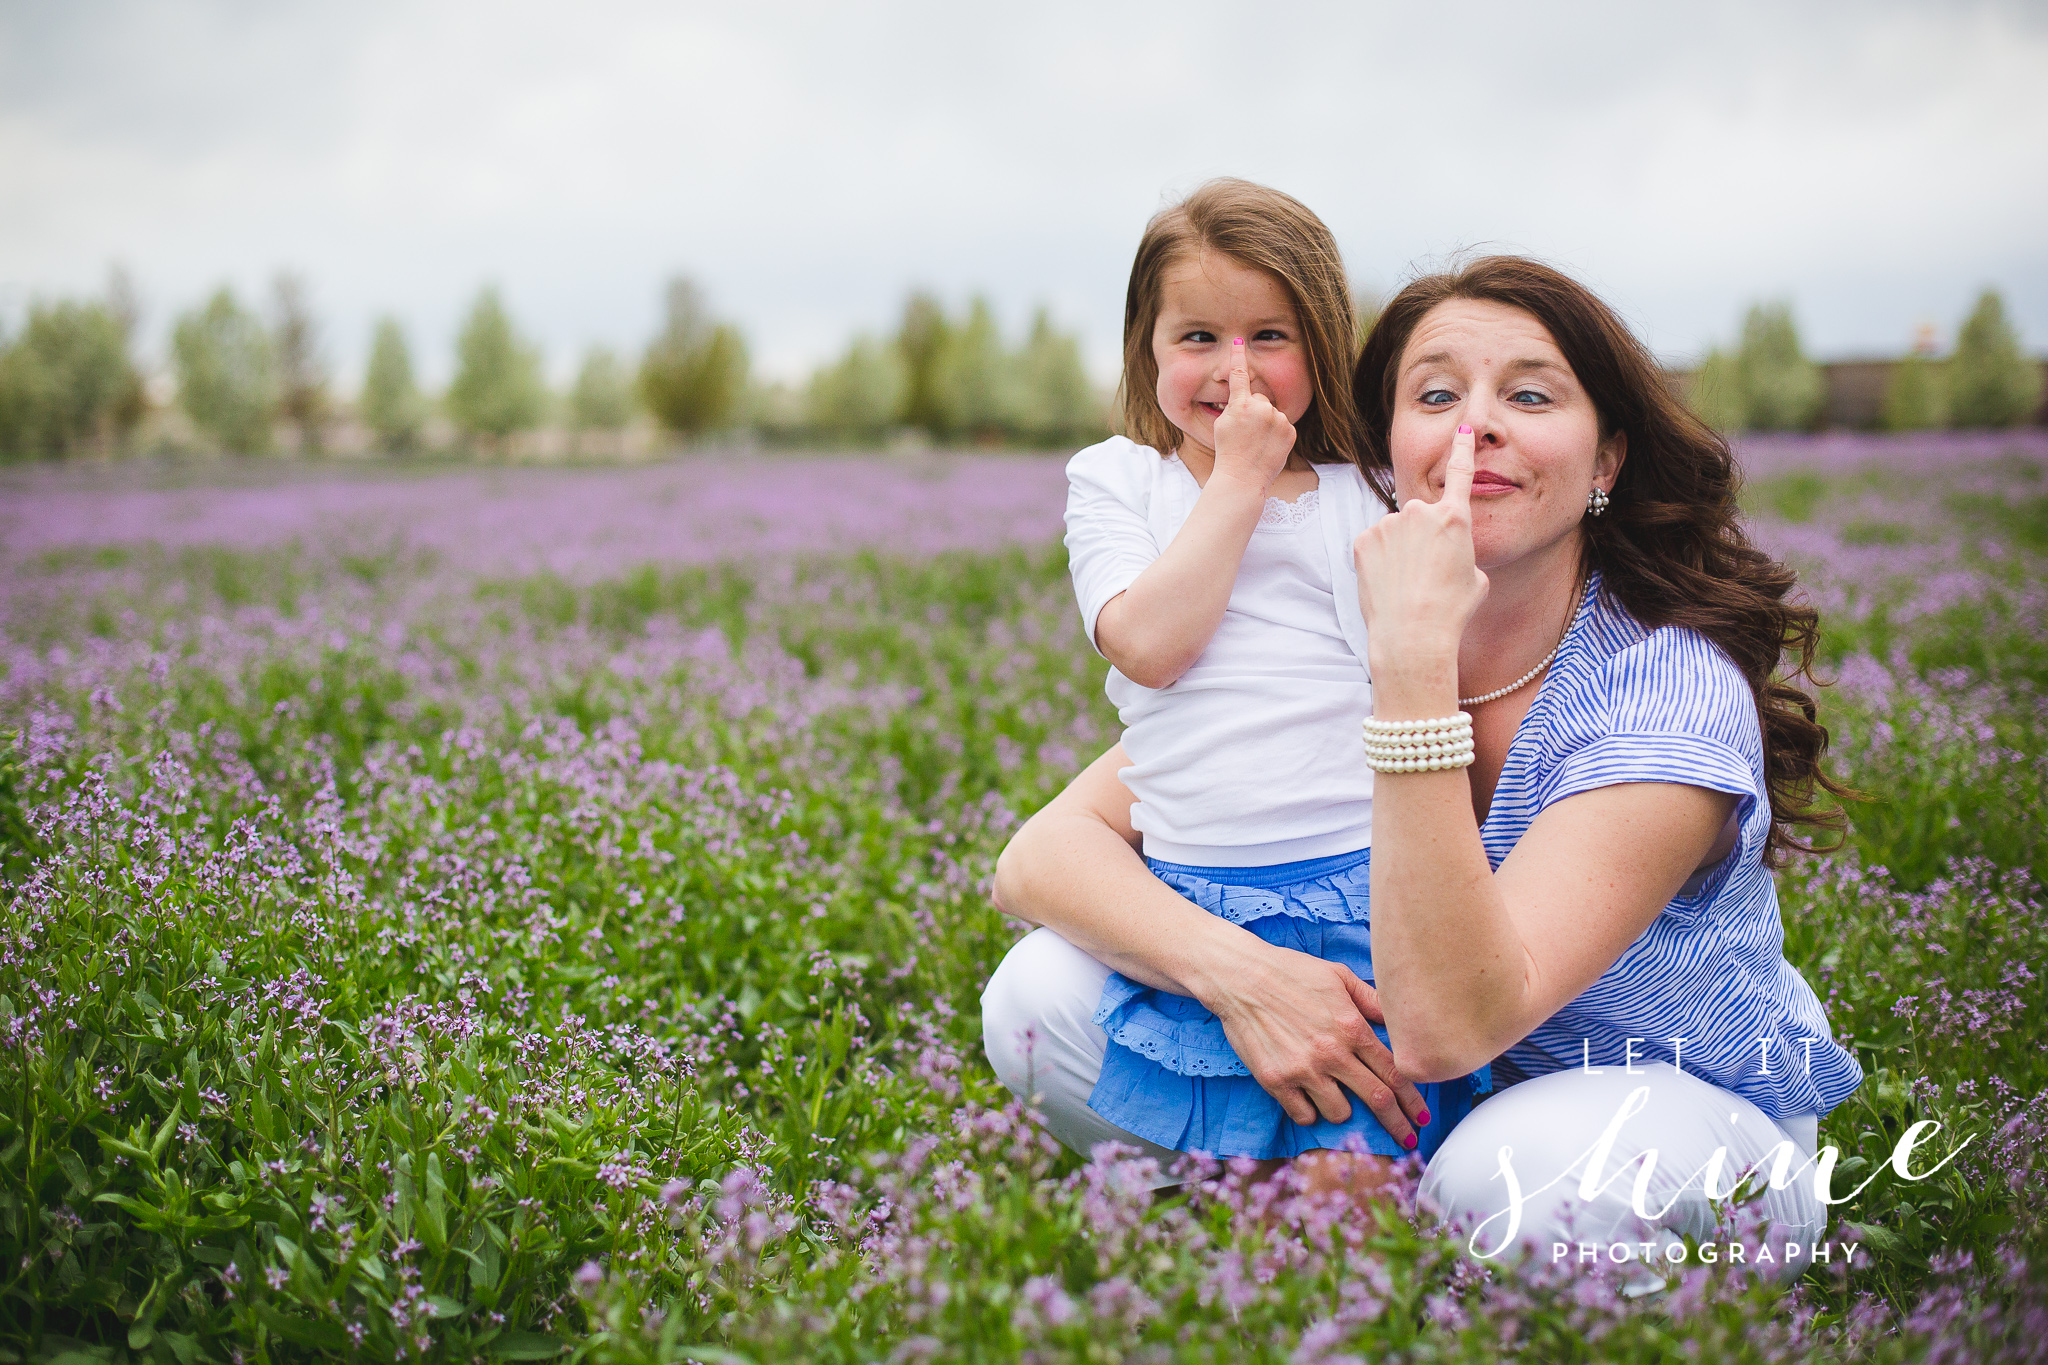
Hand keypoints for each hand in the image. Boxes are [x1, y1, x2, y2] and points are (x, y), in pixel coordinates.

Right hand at [1200, 938, 1429, 1145]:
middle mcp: (1332, 1052)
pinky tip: (1309, 1097)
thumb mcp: (1338, 976)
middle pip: (1377, 1100)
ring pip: (1340, 1113)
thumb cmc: (1291, 971)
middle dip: (1398, 1124)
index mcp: (1352, 1027)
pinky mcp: (1276, 1081)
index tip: (1422, 1116)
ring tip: (1338, 1097)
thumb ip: (1372, 1001)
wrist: (1240, 976)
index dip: (1413, 1099)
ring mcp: (1303, 1069)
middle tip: (1409, 1138)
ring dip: (1346, 1111)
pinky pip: (1304, 1114)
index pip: (1395, 1072)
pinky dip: (1310, 1111)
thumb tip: (1399, 1019)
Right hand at [1210, 338, 1295, 494]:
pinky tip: (1268, 446)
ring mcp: (1278, 420)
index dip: (1238, 357)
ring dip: (1266, 422)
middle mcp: (1262, 408)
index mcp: (1241, 405)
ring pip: (1272, 411)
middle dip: (1254, 410)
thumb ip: (1235, 405)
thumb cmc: (1228, 451)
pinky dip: (1277, 432)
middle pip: (1260, 399)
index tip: (1239, 342)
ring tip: (1257, 442)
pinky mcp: (1291, 431)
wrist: (1243, 478)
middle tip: (1246, 432)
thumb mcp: (1223, 423)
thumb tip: (1248, 396)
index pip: (1239, 376)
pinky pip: (1283, 424)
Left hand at [1352, 423, 1490, 676]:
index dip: (1462, 451)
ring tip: (1407, 583)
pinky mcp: (1363, 540)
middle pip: (1421, 517)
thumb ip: (1462, 552)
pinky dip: (1379, 560)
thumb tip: (1450, 553)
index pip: (1460, 474)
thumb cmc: (1452, 611)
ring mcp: (1388, 524)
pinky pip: (1374, 544)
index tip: (1463, 430)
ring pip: (1395, 532)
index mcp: (1454, 518)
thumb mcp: (1475, 578)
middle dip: (1423, 538)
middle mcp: (1419, 512)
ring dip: (1400, 550)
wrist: (1413, 634)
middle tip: (1426, 573)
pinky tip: (1387, 583)